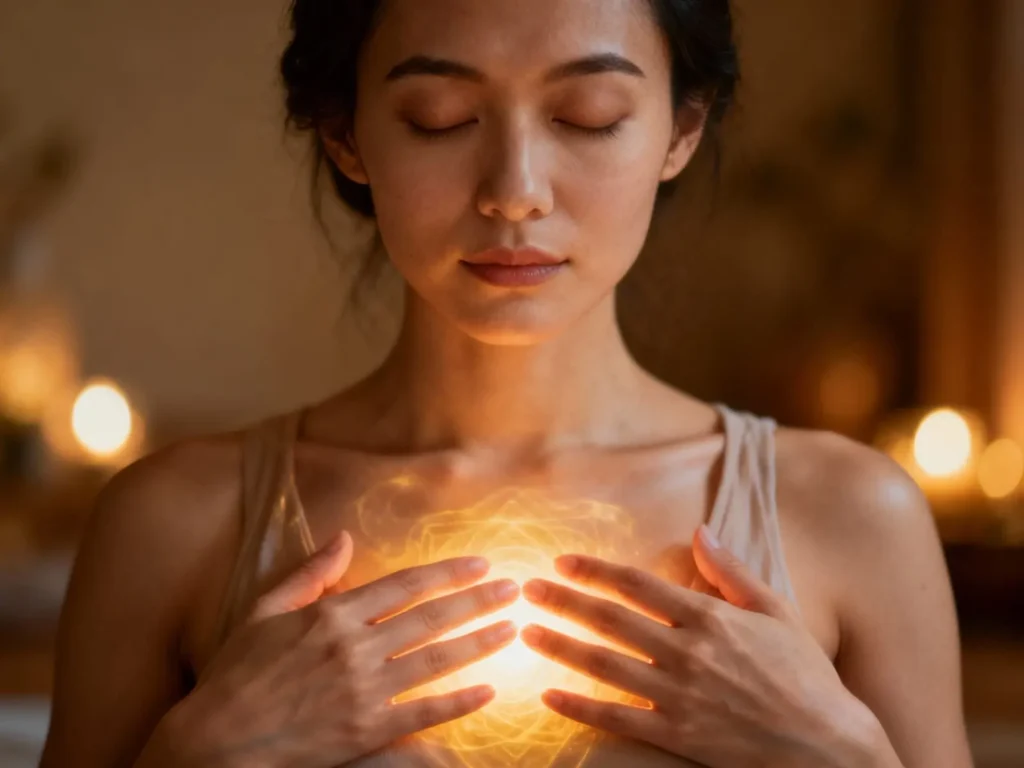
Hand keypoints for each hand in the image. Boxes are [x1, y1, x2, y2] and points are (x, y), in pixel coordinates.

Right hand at [160, 532, 519, 767]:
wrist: (215, 743)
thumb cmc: (237, 675)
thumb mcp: (264, 611)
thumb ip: (310, 575)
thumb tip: (344, 537)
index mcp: (333, 615)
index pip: (404, 585)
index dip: (447, 573)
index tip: (480, 564)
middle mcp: (355, 647)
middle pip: (431, 617)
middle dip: (478, 600)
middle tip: (516, 589)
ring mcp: (364, 690)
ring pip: (436, 659)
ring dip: (480, 642)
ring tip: (513, 628)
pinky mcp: (368, 731)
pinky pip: (423, 713)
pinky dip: (458, 701)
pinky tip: (489, 691)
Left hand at [519, 526, 881, 767]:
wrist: (827, 746)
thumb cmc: (805, 674)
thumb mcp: (777, 611)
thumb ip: (732, 572)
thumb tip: (700, 531)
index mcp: (710, 617)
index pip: (638, 585)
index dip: (596, 570)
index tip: (564, 561)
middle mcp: (688, 653)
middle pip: (611, 620)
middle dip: (564, 601)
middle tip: (526, 589)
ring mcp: (679, 696)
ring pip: (606, 665)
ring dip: (561, 646)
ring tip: (525, 632)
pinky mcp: (677, 735)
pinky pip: (618, 719)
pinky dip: (581, 708)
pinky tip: (550, 697)